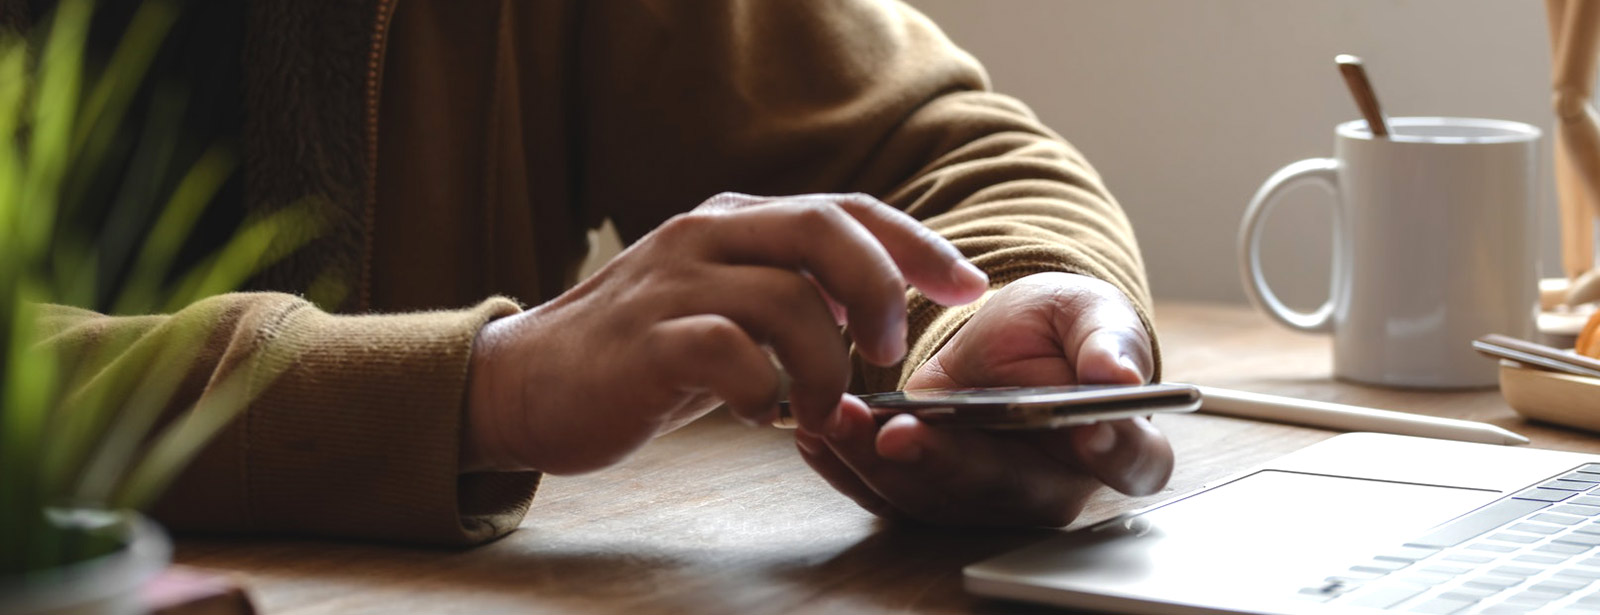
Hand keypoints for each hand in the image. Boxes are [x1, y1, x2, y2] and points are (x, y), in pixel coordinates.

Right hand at [461, 193, 987, 473]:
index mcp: (736, 221)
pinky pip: (730, 353)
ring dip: (826, 366)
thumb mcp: (725, 305)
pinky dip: (763, 391)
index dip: (917, 246)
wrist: (527, 384)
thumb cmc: (642, 352)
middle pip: (826, 228)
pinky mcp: (646, 342)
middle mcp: (707, 235)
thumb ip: (792, 293)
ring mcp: (673, 284)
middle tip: (891, 354)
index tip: (968, 287)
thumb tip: (877, 309)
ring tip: (817, 412)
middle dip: (880, 291)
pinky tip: (755, 414)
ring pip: (787, 298)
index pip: (846, 209)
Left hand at [794, 272, 1171, 526]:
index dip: (1112, 450)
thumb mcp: (1087, 313)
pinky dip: (848, 464)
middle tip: (899, 433)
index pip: (1129, 462)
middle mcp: (1050, 485)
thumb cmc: (1057, 331)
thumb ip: (1107, 340)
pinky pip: (886, 494)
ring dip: (880, 464)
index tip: (1082, 430)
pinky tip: (820, 431)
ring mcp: (985, 498)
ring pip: (936, 499)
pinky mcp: (929, 493)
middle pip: (1006, 492)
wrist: (999, 340)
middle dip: (948, 463)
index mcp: (1113, 442)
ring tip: (839, 418)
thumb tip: (1118, 376)